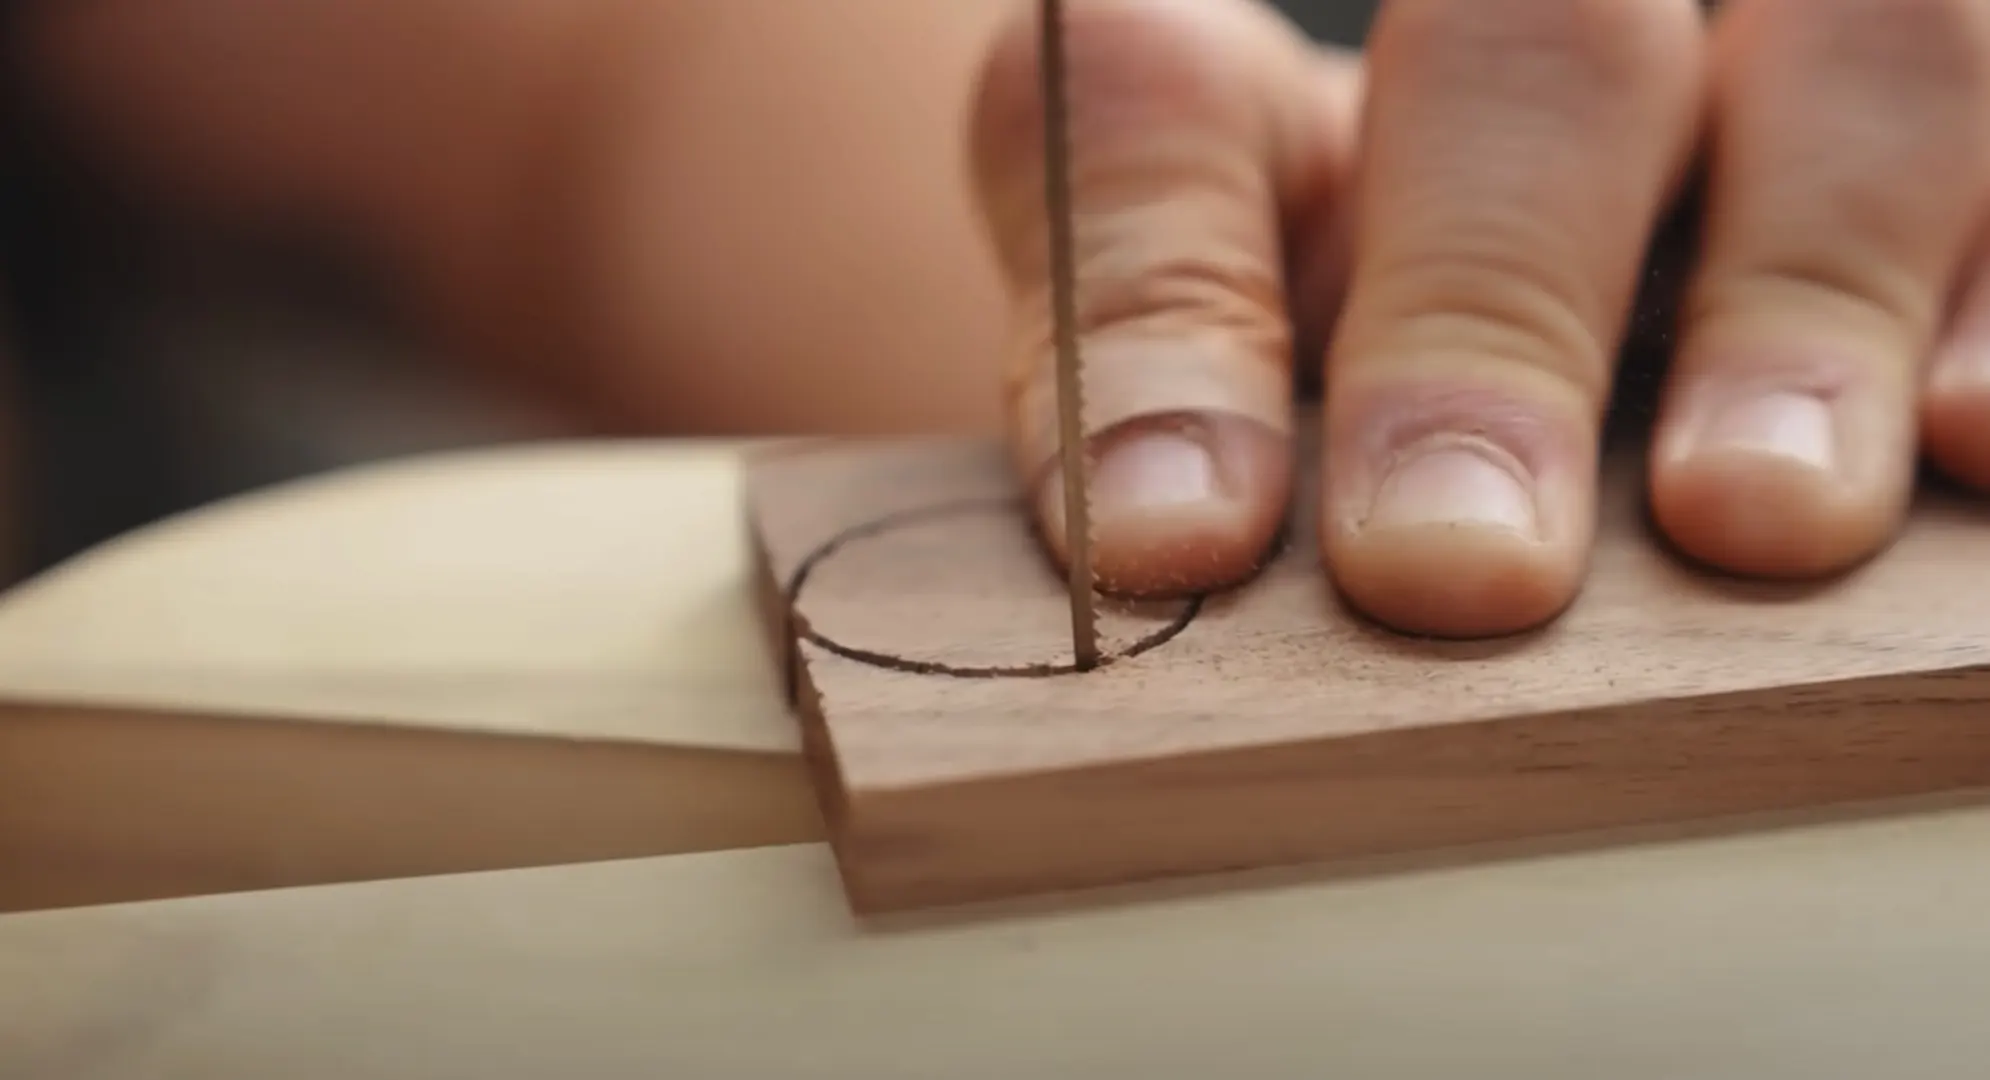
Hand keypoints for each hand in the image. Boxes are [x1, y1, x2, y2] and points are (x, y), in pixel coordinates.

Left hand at [971, 0, 1989, 637]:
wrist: (1446, 365)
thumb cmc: (1292, 408)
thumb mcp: (1194, 415)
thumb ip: (1157, 410)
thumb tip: (1165, 531)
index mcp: (1253, 95)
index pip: (1159, 103)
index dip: (1153, 299)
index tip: (1173, 537)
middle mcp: (1513, 41)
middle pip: (1527, 51)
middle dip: (1489, 311)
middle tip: (1457, 565)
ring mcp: (1747, 87)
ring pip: (1851, 54)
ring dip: (1797, 292)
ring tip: (1749, 515)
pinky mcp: (1926, 174)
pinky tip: (1965, 436)